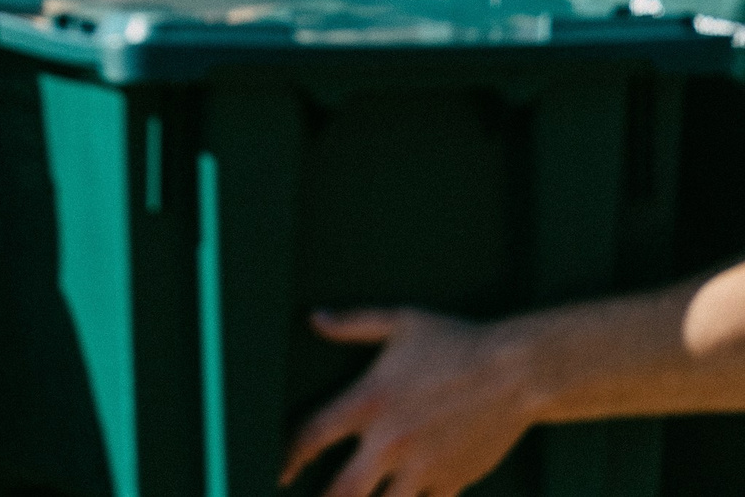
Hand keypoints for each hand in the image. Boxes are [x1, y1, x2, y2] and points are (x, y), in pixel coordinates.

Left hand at [280, 308, 539, 496]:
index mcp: (368, 401)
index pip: (312, 436)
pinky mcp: (453, 480)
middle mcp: (390, 440)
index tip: (282, 470)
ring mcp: (422, 465)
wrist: (516, 372)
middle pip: (343, 490)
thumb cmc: (455, 341)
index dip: (289, 456)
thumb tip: (313, 319)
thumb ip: (352, 324)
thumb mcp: (399, 323)